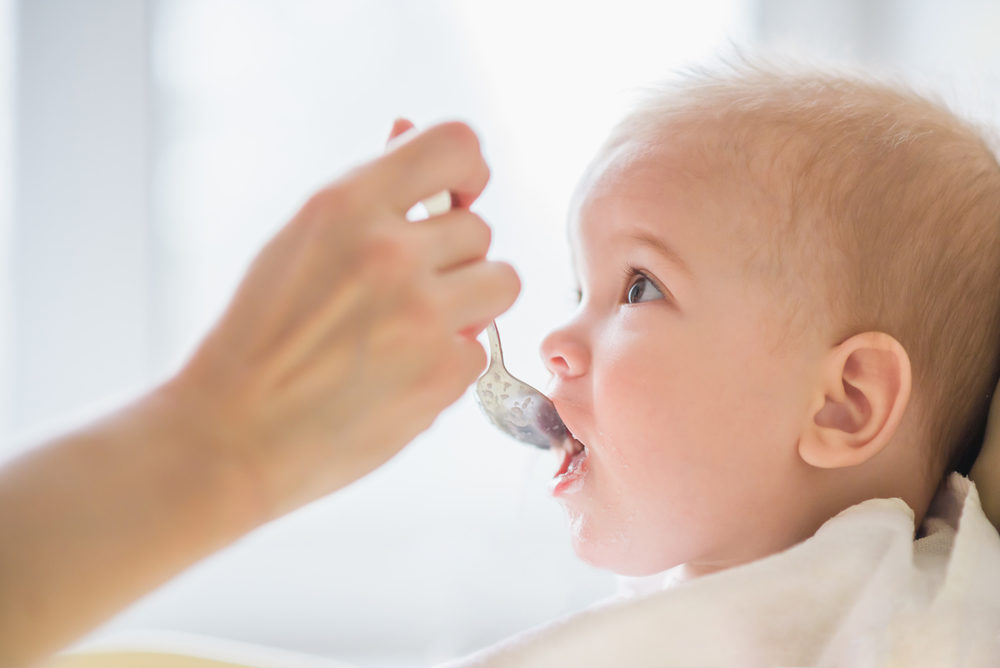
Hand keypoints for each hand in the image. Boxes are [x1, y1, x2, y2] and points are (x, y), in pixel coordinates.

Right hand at [165, 121, 519, 519]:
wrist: (233, 433)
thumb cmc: (259, 336)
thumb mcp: (299, 242)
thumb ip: (365, 194)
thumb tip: (406, 128)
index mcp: (347, 205)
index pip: (455, 146)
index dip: (469, 170)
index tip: (458, 196)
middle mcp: (390, 253)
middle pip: (480, 230)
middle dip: (452, 260)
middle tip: (404, 292)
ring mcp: (422, 316)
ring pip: (501, 283)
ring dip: (469, 304)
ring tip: (413, 329)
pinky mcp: (441, 376)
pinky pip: (479, 350)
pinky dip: (447, 364)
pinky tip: (397, 376)